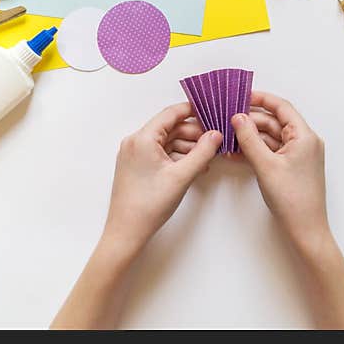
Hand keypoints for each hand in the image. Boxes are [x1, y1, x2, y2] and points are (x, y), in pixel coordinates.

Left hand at [102, 102, 221, 256]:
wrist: (126, 232)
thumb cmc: (149, 205)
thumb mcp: (182, 176)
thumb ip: (202, 152)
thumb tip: (216, 134)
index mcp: (142, 138)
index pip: (171, 113)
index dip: (193, 111)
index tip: (212, 113)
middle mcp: (135, 142)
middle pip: (171, 128)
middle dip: (194, 134)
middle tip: (215, 142)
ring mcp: (135, 154)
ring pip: (167, 142)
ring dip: (187, 148)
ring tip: (207, 159)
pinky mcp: (137, 166)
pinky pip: (161, 154)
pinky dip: (177, 157)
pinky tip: (193, 167)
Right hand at [232, 92, 330, 253]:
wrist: (305, 230)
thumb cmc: (292, 199)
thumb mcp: (265, 166)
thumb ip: (249, 139)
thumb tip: (237, 117)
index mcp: (304, 136)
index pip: (282, 107)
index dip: (261, 99)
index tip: (240, 96)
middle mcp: (304, 142)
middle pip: (274, 122)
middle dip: (250, 121)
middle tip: (226, 120)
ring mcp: (298, 155)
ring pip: (271, 137)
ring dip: (250, 137)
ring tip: (227, 137)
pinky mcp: (291, 167)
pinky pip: (271, 151)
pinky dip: (255, 150)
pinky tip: (235, 152)